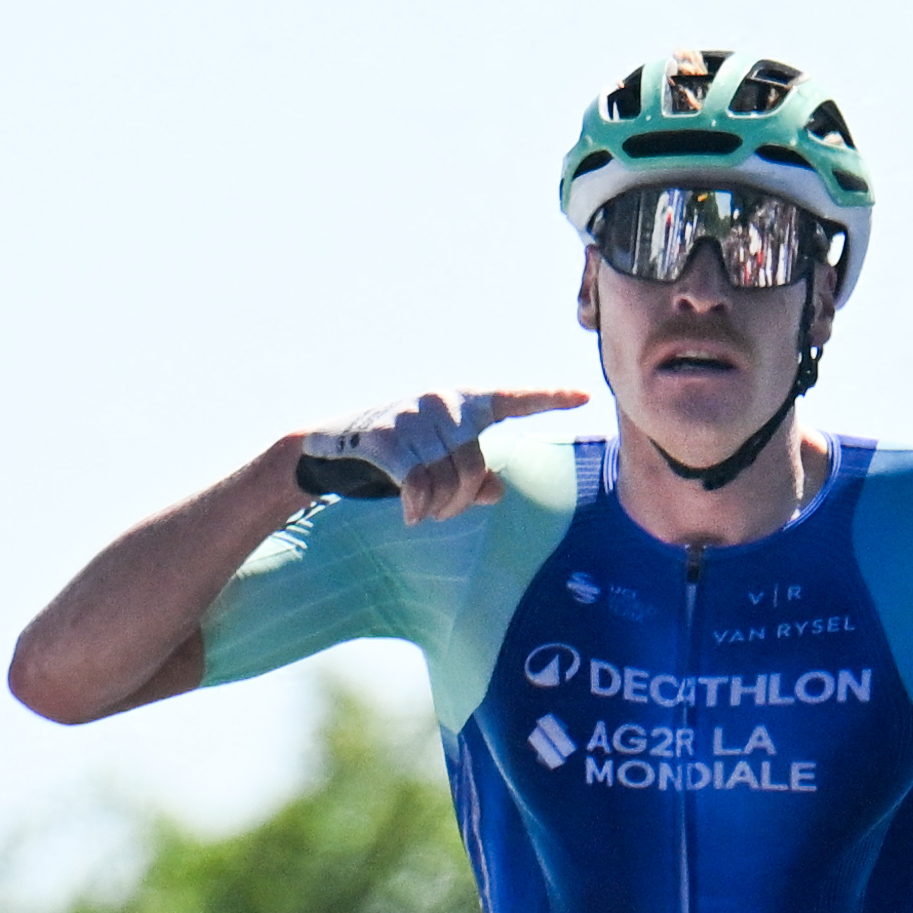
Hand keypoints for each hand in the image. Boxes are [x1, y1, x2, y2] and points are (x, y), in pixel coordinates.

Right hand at [296, 386, 586, 524]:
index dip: (550, 399)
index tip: (585, 396)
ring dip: (438, 509)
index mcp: (461, 404)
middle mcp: (442, 402)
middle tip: (439, 511)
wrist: (328, 448)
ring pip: (449, 482)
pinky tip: (410, 515)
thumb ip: (470, 476)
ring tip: (421, 510)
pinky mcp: (387, 438)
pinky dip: (417, 508)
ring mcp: (414, 417)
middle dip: (460, 502)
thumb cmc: (389, 456)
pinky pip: (419, 487)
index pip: (512, 400)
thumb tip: (498, 490)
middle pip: (476, 468)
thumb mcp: (434, 462)